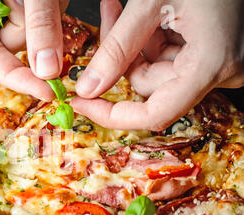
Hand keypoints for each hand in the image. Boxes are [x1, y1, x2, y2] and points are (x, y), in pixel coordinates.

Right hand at [0, 0, 69, 100]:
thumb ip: (39, 23)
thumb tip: (47, 71)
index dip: (14, 76)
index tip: (45, 92)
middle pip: (12, 46)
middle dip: (37, 37)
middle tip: (49, 6)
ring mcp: (8, 6)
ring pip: (34, 36)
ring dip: (52, 19)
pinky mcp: (31, 5)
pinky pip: (49, 21)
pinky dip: (59, 9)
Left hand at [71, 0, 243, 130]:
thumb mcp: (151, 3)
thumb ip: (117, 47)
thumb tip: (88, 87)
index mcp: (210, 64)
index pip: (154, 114)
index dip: (111, 114)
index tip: (82, 104)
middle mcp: (220, 70)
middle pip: (150, 85)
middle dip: (120, 57)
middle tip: (107, 17)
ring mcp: (218, 62)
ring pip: (156, 70)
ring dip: (133, 43)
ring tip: (120, 7)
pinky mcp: (212, 51)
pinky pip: (169, 56)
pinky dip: (150, 38)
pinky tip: (144, 13)